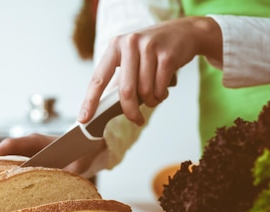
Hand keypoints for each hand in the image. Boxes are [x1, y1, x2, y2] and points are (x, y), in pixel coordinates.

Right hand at [0, 133, 105, 175]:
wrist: (90, 147)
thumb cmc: (84, 152)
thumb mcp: (79, 165)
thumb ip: (66, 172)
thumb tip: (55, 182)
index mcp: (37, 141)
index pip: (10, 145)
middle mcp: (27, 144)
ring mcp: (25, 151)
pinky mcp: (25, 159)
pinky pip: (5, 163)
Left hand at [78, 16, 221, 125]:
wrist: (186, 32)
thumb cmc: (154, 50)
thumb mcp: (132, 57)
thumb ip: (120, 78)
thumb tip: (106, 108)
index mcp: (115, 46)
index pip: (98, 78)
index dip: (90, 101)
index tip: (84, 118)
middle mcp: (130, 44)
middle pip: (126, 91)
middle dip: (131, 111)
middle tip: (136, 120)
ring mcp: (149, 48)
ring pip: (145, 91)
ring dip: (151, 101)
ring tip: (154, 95)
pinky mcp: (167, 55)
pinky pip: (160, 88)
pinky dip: (161, 95)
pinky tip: (163, 90)